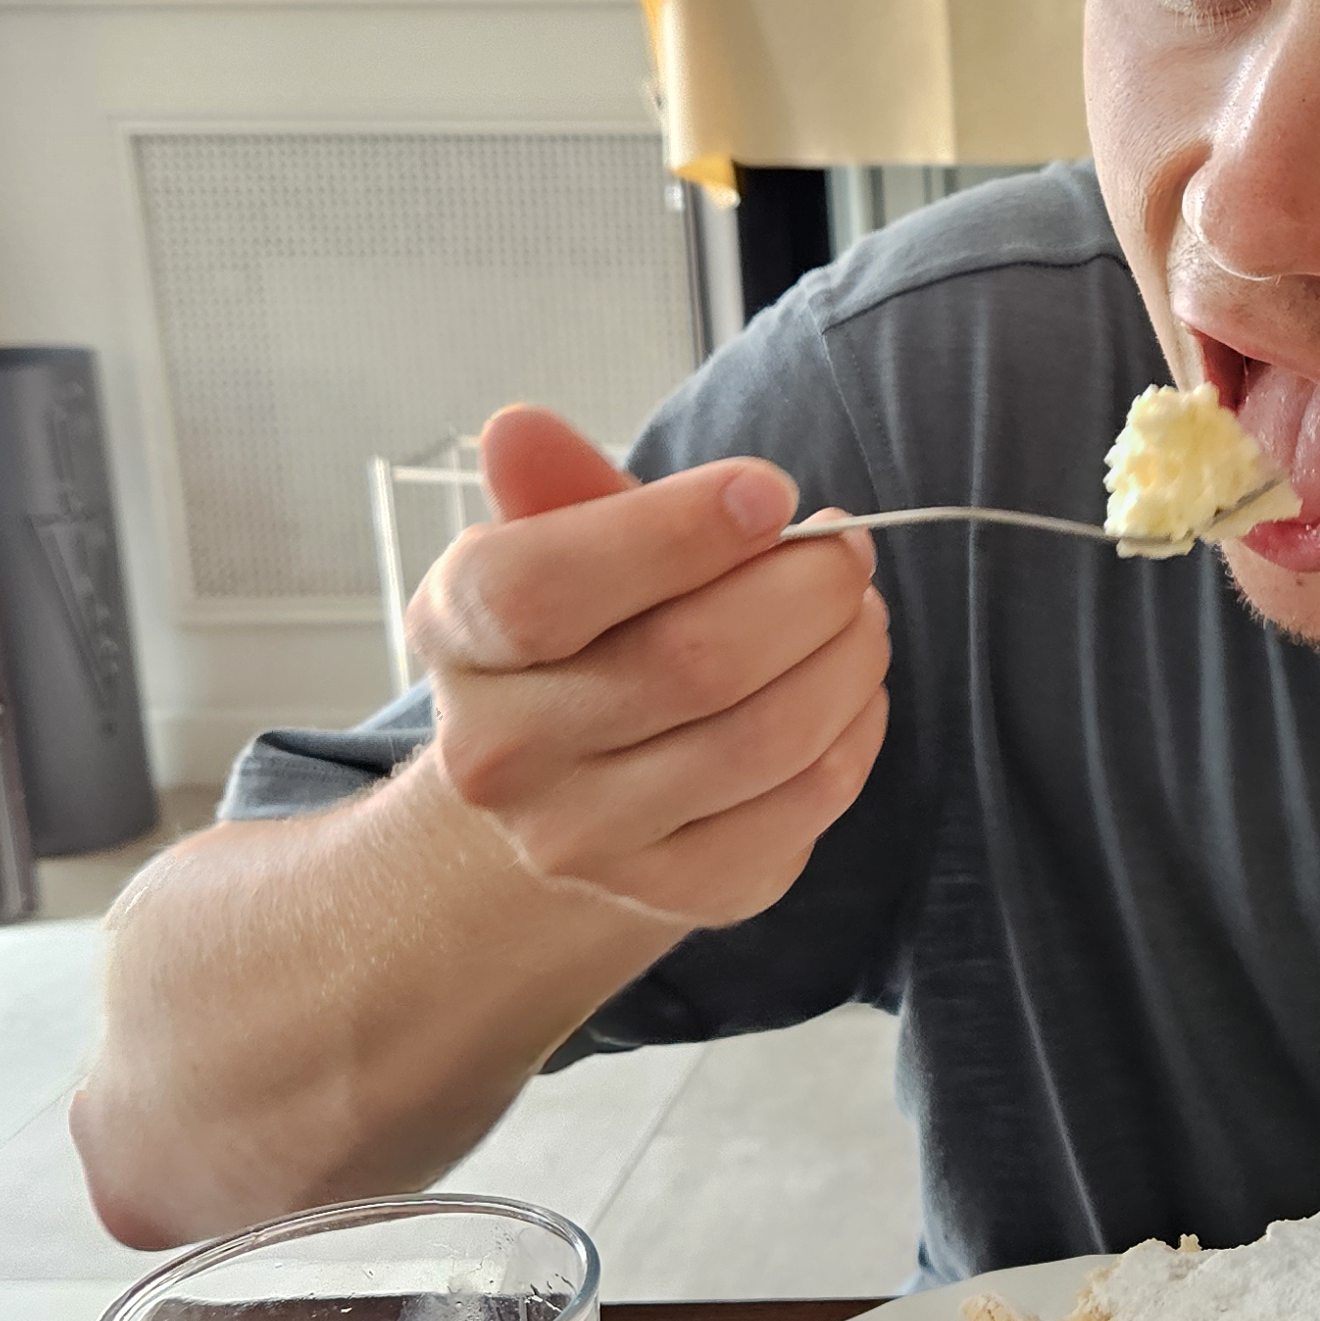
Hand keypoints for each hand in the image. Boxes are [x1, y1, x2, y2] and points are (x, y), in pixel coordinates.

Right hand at [406, 405, 890, 927]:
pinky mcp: (678, 892)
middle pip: (692, 662)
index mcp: (459, 634)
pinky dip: (855, 730)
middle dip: (807, 588)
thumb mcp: (556, 549)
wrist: (561, 794)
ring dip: (847, 656)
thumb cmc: (581, 639)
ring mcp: (586, 838)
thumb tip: (521, 428)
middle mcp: (501, 753)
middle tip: (845, 551)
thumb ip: (560, 488)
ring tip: (860, 611)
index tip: (771, 493)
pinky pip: (806, 803)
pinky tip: (851, 689)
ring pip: (767, 737)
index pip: (546, 587)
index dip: (678, 531)